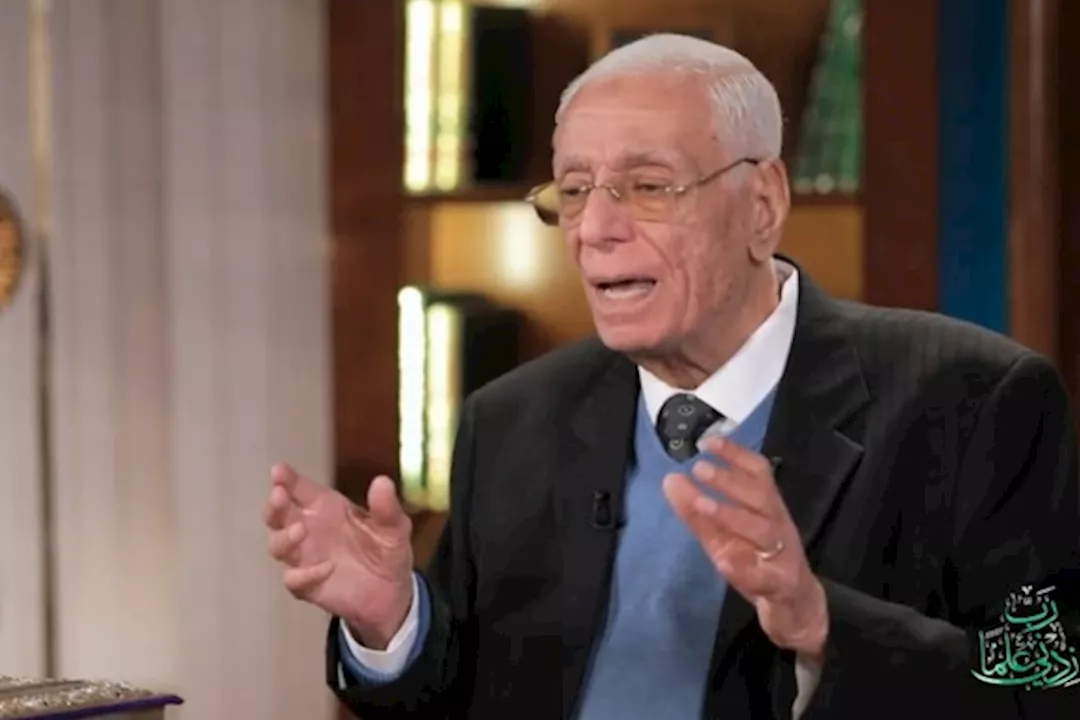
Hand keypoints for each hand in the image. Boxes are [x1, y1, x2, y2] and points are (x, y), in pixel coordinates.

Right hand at [263, 464, 414, 648]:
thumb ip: (387, 507)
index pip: (299, 489)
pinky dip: (304, 574)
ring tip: (300, 531)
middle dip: (274, 506)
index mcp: (326, 507)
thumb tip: (382, 481)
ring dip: (284, 538)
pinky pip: (293, 580)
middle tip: (279, 496)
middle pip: (277, 515)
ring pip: (277, 546)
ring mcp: (305, 557)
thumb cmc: (387, 549)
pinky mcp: (307, 585)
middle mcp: (309, 528)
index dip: (286, 478)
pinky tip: (327, 568)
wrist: (391, 592)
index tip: (279, 470)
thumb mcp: (394, 527)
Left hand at [663, 437, 827, 660]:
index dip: (736, 455)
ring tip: (703, 505)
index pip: (758, 473)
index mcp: (767, 508)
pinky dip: (745, 569)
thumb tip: (671, 480)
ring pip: (764, 532)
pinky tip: (725, 562)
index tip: (708, 443)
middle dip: (730, 482)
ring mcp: (782, 556)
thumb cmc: (757, 560)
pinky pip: (765, 576)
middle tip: (700, 469)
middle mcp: (777, 526)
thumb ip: (697, 510)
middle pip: (760, 497)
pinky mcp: (781, 586)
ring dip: (733, 516)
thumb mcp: (723, 535)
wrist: (797, 605)